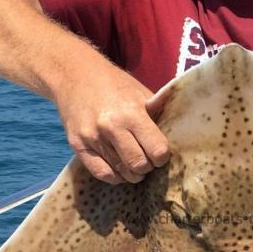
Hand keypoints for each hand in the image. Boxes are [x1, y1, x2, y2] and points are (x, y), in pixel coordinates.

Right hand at [55, 63, 169, 183]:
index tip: (160, 153)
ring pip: (122, 172)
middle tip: (148, 160)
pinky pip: (102, 173)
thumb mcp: (141, 93)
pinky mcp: (78, 145)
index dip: (162, 156)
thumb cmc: (114, 84)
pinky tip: (120, 169)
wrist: (75, 74)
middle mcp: (111, 127)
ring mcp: (93, 137)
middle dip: (148, 167)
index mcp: (132, 113)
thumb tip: (178, 137)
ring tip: (135, 164)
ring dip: (132, 173)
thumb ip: (157, 115)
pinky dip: (115, 176)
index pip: (157, 151)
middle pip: (139, 165)